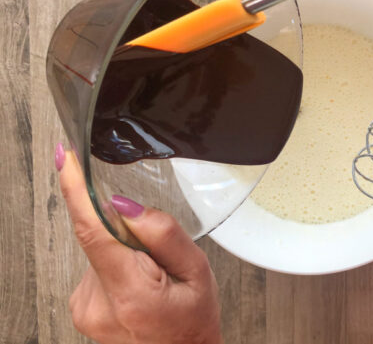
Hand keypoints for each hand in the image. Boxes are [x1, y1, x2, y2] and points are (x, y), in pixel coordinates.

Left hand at [56, 144, 222, 343]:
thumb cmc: (193, 323)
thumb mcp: (198, 272)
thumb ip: (164, 234)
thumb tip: (125, 205)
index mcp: (131, 291)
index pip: (94, 230)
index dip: (77, 190)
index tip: (64, 159)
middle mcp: (98, 303)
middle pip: (103, 236)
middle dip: (130, 234)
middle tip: (160, 261)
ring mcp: (85, 308)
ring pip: (101, 249)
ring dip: (125, 251)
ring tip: (152, 279)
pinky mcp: (80, 307)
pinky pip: (97, 265)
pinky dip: (117, 265)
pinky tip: (138, 285)